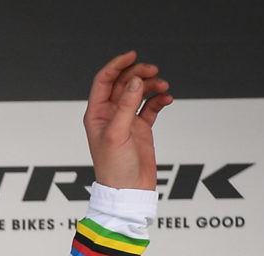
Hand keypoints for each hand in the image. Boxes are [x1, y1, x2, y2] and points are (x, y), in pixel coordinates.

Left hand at [83, 51, 171, 190]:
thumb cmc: (115, 169)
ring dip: (151, 86)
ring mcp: (126, 121)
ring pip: (139, 93)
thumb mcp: (117, 135)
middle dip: (139, 73)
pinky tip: (166, 99)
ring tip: (163, 87)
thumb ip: (125, 106)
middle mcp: (110, 115)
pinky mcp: (141, 129)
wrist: (129, 192)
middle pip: (124, 83)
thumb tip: (135, 81)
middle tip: (154, 71)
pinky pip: (150, 107)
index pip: (104, 81)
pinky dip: (159, 100)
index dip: (117, 65)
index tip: (133, 55)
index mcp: (97, 115)